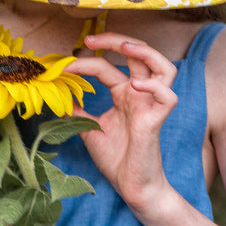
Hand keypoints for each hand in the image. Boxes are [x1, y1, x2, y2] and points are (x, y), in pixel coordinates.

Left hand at [67, 32, 178, 215]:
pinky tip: (135, 85)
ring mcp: (150, 105)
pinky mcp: (157, 120)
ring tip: (125, 47)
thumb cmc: (116, 158)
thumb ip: (76, 110)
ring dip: (145, 52)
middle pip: (138, 54)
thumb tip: (57, 95)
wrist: (130, 186)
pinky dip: (155, 86)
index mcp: (123, 94)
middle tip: (90, 39)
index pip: (107, 66)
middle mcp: (138, 94)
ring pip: (163, 67)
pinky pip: (168, 97)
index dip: (85, 62)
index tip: (63, 66)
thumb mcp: (88, 128)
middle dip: (115, 40)